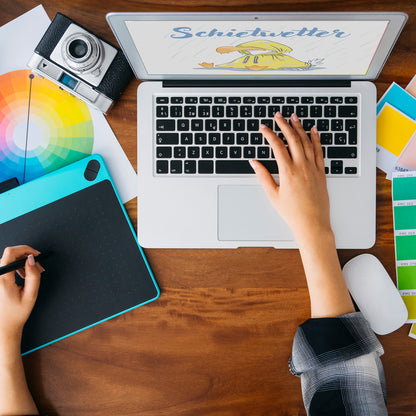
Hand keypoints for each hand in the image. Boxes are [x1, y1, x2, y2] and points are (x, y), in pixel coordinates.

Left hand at [0, 245, 43, 343]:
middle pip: (10, 255)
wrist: (3, 326)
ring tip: (31, 273)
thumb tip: (32, 259)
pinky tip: (22, 275)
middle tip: (38, 267)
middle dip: (26, 257)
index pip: (11, 253)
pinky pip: (4, 266)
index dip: (26, 249)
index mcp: (2, 280)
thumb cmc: (16, 314)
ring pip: (7, 260)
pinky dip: (15, 267)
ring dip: (21, 263)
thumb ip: (33, 275)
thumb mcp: (31, 295)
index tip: (36, 255)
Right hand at [250, 112, 330, 243]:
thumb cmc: (292, 212)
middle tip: (278, 116)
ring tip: (294, 117)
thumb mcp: (273, 195)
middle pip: (292, 139)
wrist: (312, 223)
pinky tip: (313, 130)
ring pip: (306, 142)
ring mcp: (313, 168)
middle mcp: (301, 167)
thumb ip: (263, 176)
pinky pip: (319, 151)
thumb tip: (254, 163)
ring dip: (299, 128)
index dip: (269, 134)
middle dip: (284, 125)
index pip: (277, 146)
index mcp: (287, 172)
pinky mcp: (321, 172)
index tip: (263, 128)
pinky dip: (316, 139)